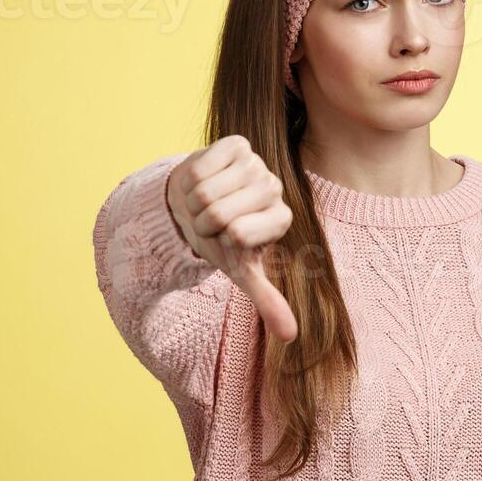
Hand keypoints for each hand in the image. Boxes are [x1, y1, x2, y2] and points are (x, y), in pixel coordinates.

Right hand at [164, 134, 297, 344]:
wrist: (196, 204)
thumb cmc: (221, 239)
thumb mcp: (241, 270)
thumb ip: (268, 301)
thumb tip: (291, 337)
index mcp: (282, 219)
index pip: (237, 235)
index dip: (219, 240)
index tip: (226, 238)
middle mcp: (275, 187)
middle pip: (219, 213)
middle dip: (204, 223)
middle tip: (211, 220)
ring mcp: (257, 162)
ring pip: (205, 191)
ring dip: (194, 202)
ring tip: (204, 202)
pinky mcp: (237, 144)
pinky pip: (200, 169)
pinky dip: (191, 180)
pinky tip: (202, 181)